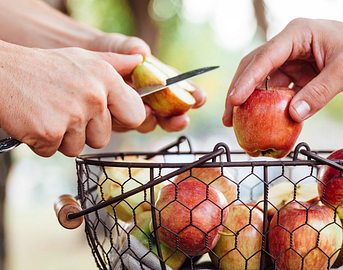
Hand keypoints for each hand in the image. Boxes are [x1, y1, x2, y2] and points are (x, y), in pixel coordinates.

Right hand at [0, 44, 144, 156]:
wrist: (1, 72)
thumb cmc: (44, 67)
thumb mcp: (83, 58)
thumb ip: (114, 62)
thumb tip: (140, 61)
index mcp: (106, 78)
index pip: (135, 115)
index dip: (122, 121)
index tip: (109, 118)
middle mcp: (94, 96)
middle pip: (103, 138)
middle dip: (85, 132)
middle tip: (65, 111)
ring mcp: (73, 115)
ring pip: (78, 147)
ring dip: (62, 137)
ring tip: (48, 112)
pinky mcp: (50, 132)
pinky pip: (53, 151)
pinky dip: (41, 142)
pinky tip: (34, 120)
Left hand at [88, 33, 206, 132]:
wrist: (85, 59)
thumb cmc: (110, 50)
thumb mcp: (122, 45)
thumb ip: (132, 47)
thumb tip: (141, 52)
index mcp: (162, 82)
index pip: (184, 91)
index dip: (194, 96)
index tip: (200, 98)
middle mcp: (153, 101)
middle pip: (171, 117)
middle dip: (177, 120)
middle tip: (181, 120)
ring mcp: (135, 112)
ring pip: (149, 125)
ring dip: (152, 122)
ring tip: (147, 112)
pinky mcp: (117, 119)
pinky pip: (125, 125)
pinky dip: (124, 121)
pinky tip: (119, 112)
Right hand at [223, 18, 342, 124]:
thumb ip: (319, 93)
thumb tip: (292, 116)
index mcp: (298, 34)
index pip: (265, 57)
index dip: (247, 80)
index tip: (234, 100)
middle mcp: (290, 45)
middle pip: (256, 67)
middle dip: (240, 91)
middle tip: (229, 117)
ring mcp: (293, 59)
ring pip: (264, 80)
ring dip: (252, 102)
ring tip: (239, 123)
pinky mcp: (300, 73)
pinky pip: (280, 90)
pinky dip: (271, 106)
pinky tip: (263, 121)